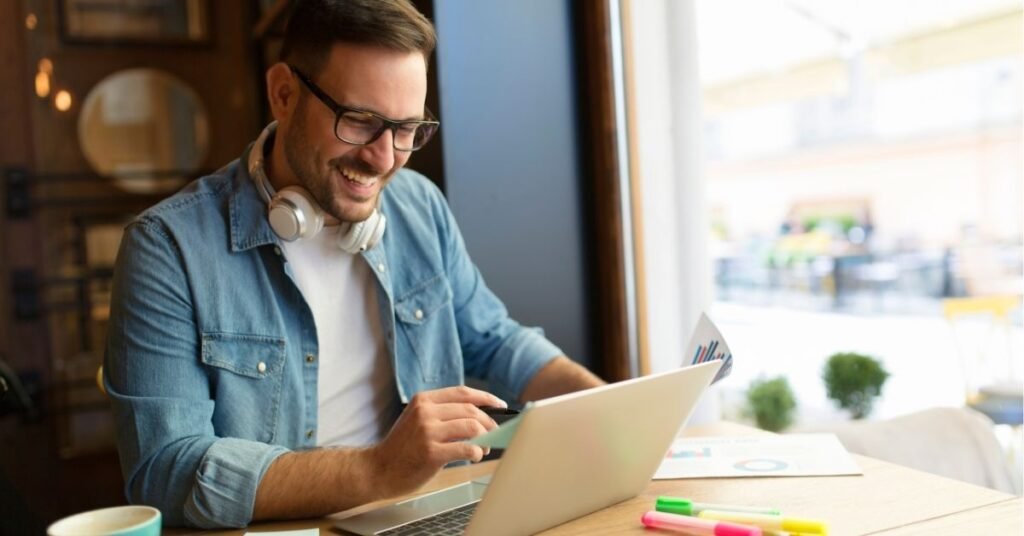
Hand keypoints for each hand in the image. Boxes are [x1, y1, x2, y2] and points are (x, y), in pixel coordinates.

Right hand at [368, 386, 504, 496]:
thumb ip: (443, 413)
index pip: (463, 392)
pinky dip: (477, 452)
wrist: (378, 469)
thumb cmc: (402, 448)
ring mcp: (427, 431)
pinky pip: (466, 447)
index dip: (486, 398)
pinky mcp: (431, 452)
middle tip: (494, 433)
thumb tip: (480, 416)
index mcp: (423, 400)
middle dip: (489, 422)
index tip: (500, 405)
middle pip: (470, 409)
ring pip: (471, 426)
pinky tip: (476, 456)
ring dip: (485, 438)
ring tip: (484, 448)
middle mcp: (425, 412)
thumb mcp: (418, 420)